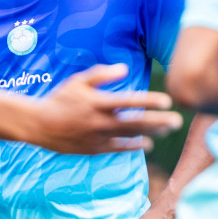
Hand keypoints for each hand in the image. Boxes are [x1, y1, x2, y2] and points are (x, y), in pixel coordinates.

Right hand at [29, 64, 181, 153]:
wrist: (40, 125)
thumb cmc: (60, 98)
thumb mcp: (78, 81)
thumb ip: (102, 74)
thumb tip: (125, 69)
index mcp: (98, 102)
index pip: (129, 101)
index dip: (150, 101)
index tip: (167, 101)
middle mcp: (100, 121)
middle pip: (136, 122)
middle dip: (158, 122)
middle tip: (177, 121)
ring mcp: (98, 137)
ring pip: (130, 136)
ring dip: (151, 133)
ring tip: (167, 130)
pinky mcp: (94, 149)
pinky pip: (119, 148)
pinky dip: (134, 146)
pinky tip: (147, 143)